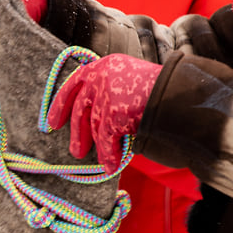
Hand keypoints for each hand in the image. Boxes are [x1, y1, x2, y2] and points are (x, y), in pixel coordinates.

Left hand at [46, 53, 161, 172]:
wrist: (181, 91)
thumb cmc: (160, 88)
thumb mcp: (129, 76)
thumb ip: (109, 88)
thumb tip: (92, 114)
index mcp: (104, 65)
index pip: (74, 83)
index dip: (60, 104)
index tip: (52, 122)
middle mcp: (101, 77)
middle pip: (80, 109)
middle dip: (76, 132)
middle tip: (75, 150)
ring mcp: (107, 95)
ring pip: (93, 127)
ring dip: (92, 146)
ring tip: (87, 158)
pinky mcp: (114, 113)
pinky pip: (106, 140)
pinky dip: (108, 155)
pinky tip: (109, 166)